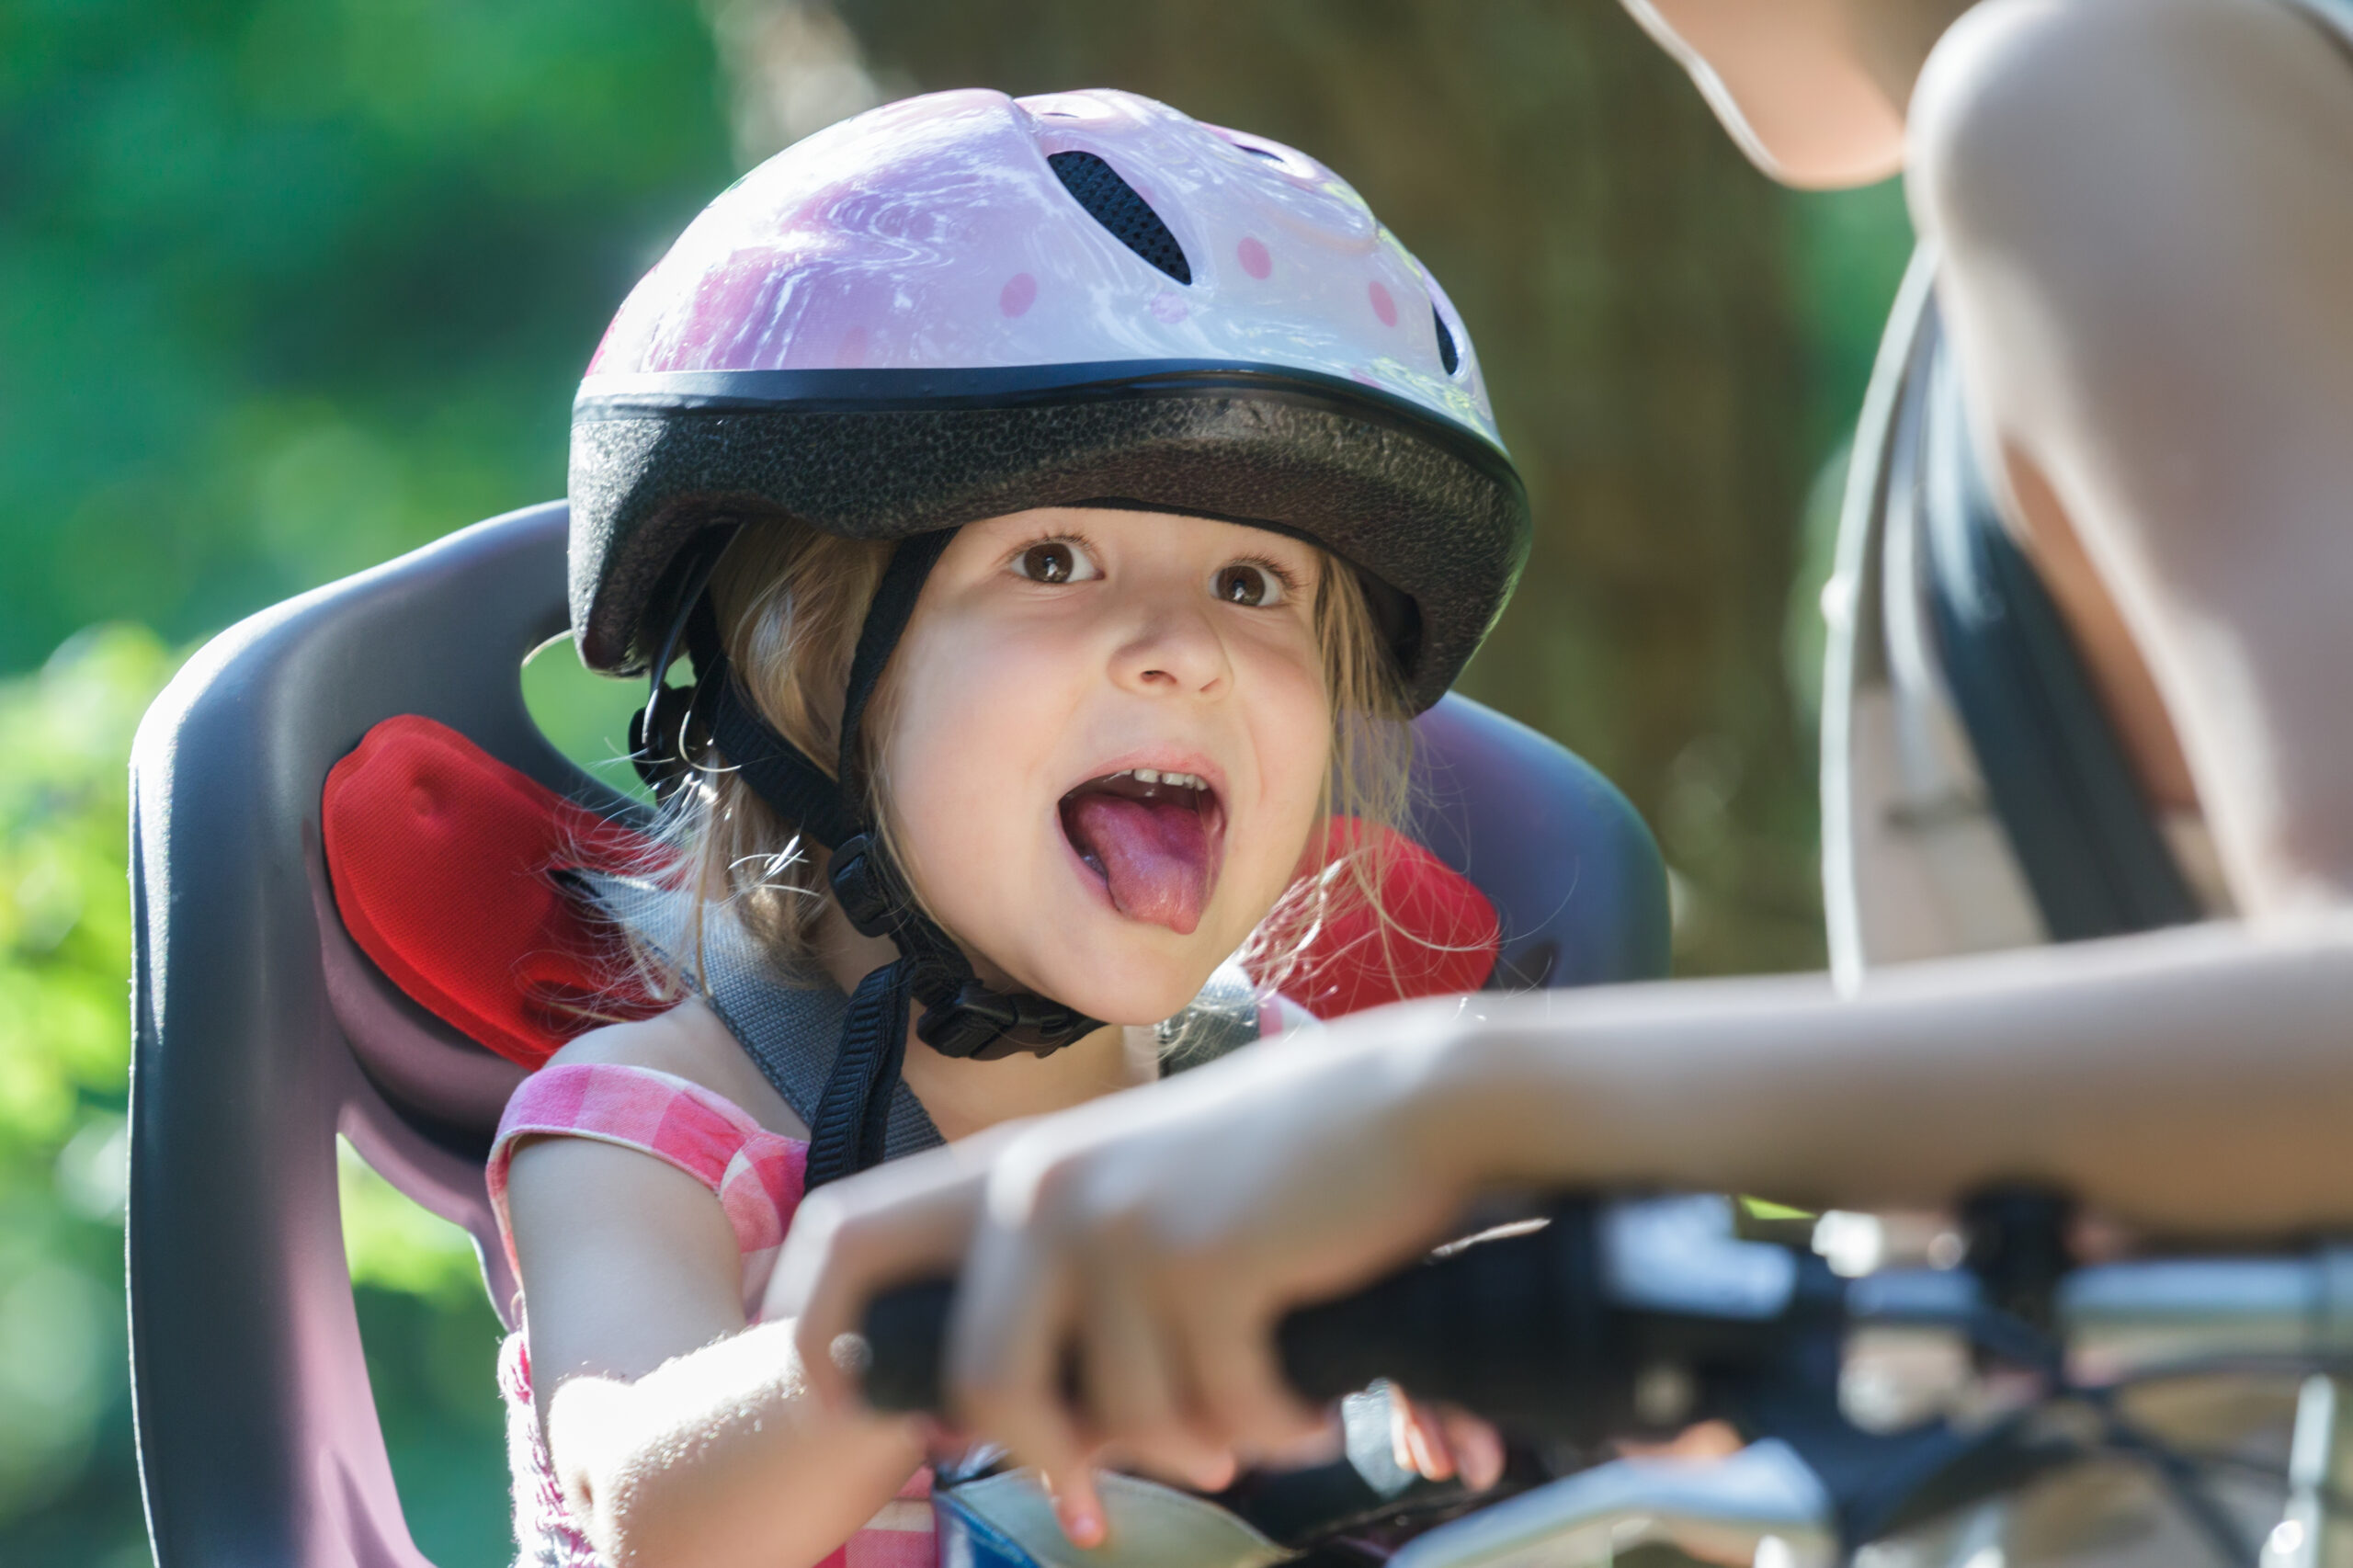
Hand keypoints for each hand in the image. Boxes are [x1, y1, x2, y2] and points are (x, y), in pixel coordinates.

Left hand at [771, 1000, 1487, 1545]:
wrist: (1410, 1104)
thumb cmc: (1281, 1164)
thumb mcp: (1142, 1190)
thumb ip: (1064, 1274)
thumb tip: (1021, 1422)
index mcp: (1018, 1171)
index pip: (847, 1235)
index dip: (818, 1326)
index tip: (846, 1394)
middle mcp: (1045, 1191)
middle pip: (983, 1387)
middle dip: (1054, 1458)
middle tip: (1103, 1495)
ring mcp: (1120, 1225)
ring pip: (1119, 1420)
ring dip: (1201, 1443)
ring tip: (1261, 1408)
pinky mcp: (1201, 1263)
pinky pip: (1214, 1413)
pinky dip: (1269, 1427)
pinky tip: (1307, 1397)